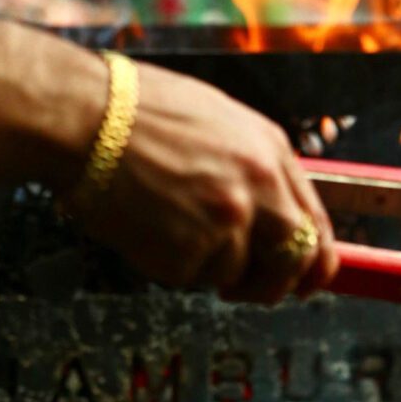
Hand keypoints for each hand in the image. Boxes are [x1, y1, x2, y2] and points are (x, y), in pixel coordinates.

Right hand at [72, 62, 338, 302]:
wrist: (86, 117)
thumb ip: (253, 169)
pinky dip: (170, 264)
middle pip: (294, 259)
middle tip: (247, 288)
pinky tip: (148, 226)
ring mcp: (227, 220)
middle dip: (274, 283)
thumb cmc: (139, 113)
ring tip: (169, 223)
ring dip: (206, 264)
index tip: (308, 283)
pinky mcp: (190, 249)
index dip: (314, 262)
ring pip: (235, 272)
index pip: (314, 223)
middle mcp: (260, 186)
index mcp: (271, 152)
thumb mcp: (220, 123)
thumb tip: (272, 216)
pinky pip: (191, 277)